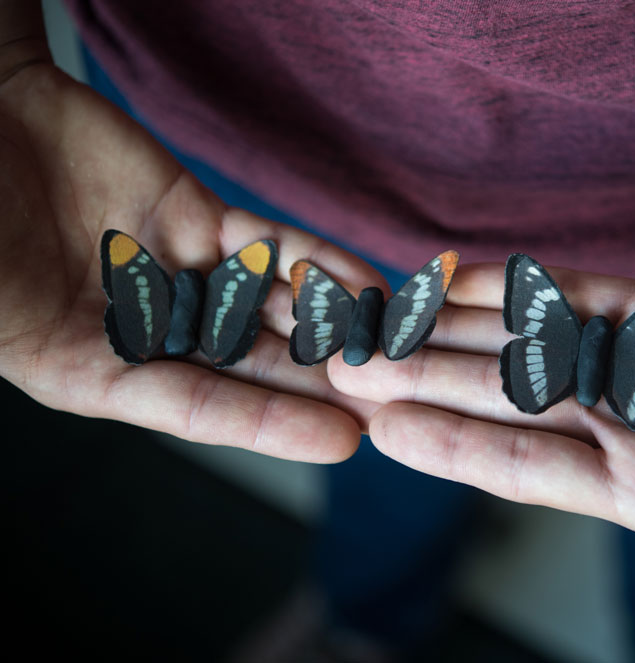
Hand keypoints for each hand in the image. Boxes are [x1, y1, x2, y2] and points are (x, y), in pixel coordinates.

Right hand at [0, 60, 382, 461]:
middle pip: (249, 363)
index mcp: (87, 367)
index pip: (196, 406)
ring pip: (268, 305)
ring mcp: (177, 270)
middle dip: (321, 382)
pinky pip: (265, 242)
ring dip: (332, 325)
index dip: (269, 425)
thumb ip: (53, 344)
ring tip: (394, 345)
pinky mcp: (198, 218)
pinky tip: (363, 279)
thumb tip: (130, 370)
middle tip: (394, 400)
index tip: (343, 443)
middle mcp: (144, 327)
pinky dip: (312, 259)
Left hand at [329, 247, 634, 660]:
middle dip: (425, 383)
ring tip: (374, 315)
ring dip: (450, 329)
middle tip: (344, 366)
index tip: (385, 433)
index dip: (457, 450)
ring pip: (522, 346)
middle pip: (506, 404)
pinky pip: (571, 294)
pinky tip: (455, 272)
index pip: (530, 472)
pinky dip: (515, 284)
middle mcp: (628, 427)